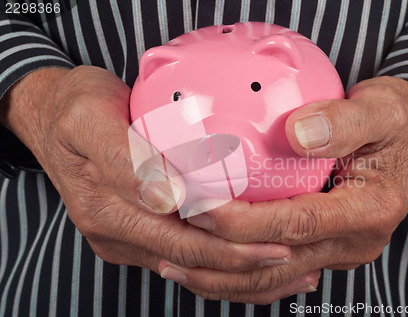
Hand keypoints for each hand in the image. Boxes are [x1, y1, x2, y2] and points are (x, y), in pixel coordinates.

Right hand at [0, 66, 306, 291]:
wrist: (49, 116)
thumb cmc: (75, 108)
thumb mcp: (91, 116)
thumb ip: (127, 159)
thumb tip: (169, 199)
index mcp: (105, 202)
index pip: (177, 232)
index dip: (226, 240)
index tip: (271, 238)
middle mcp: (113, 228)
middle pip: (188, 256)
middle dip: (241, 261)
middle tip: (289, 254)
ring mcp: (120, 237)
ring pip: (186, 265)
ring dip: (235, 272)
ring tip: (285, 269)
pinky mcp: (130, 236)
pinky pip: (177, 257)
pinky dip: (215, 265)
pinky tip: (249, 262)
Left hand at [172, 76, 407, 303]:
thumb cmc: (402, 120)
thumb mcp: (381, 109)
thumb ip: (343, 122)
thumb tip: (297, 135)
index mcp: (368, 211)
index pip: (294, 225)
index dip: (243, 221)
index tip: (200, 206)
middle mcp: (354, 242)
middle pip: (276, 263)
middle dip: (220, 256)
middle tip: (172, 241)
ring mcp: (340, 250)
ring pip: (274, 279)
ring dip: (224, 277)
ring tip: (177, 267)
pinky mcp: (327, 246)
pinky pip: (280, 270)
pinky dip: (243, 273)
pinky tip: (211, 266)